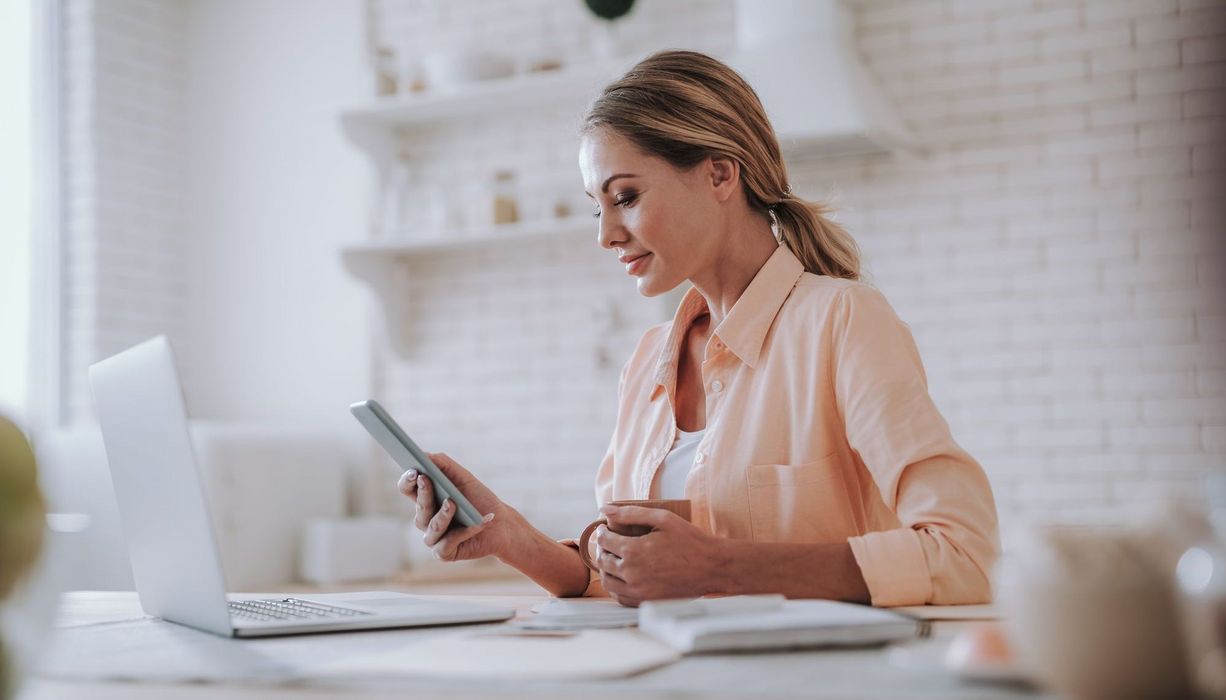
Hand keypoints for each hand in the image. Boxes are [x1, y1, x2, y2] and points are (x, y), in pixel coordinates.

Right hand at [397, 452, 519, 561]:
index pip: (408, 489)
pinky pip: (447, 543)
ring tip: (453, 502)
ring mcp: (433, 537)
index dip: (407, 480)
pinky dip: (464, 532)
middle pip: (418, 507)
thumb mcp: (463, 478)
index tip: (414, 470)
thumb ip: (444, 465)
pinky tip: (477, 523)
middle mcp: (425, 519)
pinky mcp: (444, 553)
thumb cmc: (479, 500)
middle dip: (423, 493)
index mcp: (426, 499)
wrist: (501, 524)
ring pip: (432, 526)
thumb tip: (424, 454)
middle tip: (426, 478)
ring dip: (443, 514)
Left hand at [593, 504, 727, 606]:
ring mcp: (639, 591)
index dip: (601, 532)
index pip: (603, 541)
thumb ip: (631, 513)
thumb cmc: (690, 540)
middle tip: (609, 542)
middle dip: (602, 549)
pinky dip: (616, 587)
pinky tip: (624, 577)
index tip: (605, 528)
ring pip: (608, 582)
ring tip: (615, 559)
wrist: (712, 567)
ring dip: (606, 569)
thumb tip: (605, 508)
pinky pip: (620, 597)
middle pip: (602, 561)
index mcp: (633, 551)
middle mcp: (632, 573)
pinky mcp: (647, 602)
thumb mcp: (662, 519)